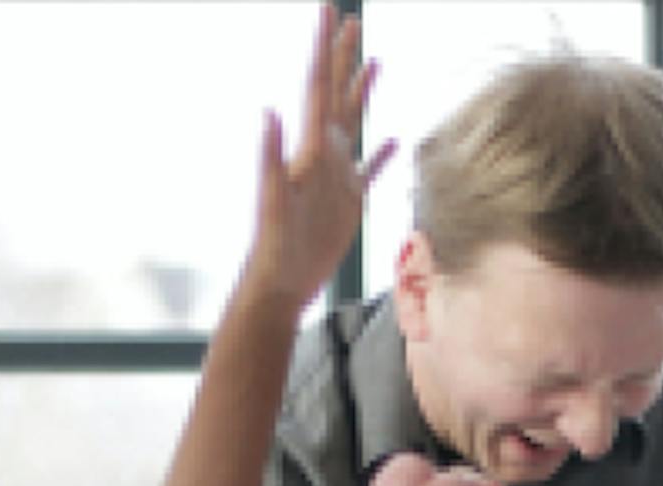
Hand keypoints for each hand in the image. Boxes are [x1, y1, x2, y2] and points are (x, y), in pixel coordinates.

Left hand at [243, 6, 394, 314]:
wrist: (280, 282)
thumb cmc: (274, 246)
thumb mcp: (271, 200)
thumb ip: (270, 157)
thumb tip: (268, 112)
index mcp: (309, 147)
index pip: (318, 86)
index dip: (324, 48)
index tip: (330, 11)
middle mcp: (323, 154)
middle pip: (337, 93)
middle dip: (342, 55)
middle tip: (350, 19)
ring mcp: (337, 175)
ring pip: (354, 121)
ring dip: (361, 90)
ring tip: (372, 60)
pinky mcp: (349, 201)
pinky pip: (370, 169)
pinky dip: (382, 153)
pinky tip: (393, 140)